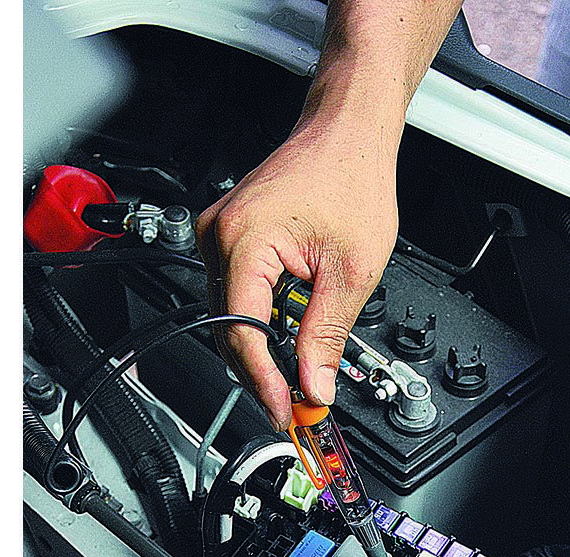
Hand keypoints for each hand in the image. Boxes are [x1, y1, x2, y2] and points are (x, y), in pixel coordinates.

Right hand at [195, 115, 398, 430]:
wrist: (346, 134)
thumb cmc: (350, 178)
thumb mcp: (351, 271)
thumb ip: (327, 335)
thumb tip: (315, 383)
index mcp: (244, 241)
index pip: (242, 334)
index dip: (263, 382)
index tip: (284, 410)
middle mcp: (219, 237)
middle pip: (228, 332)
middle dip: (260, 375)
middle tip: (292, 405)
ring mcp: (219, 236)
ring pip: (229, 318)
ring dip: (258, 354)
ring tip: (291, 381)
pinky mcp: (230, 239)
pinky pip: (235, 297)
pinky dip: (257, 326)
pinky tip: (280, 345)